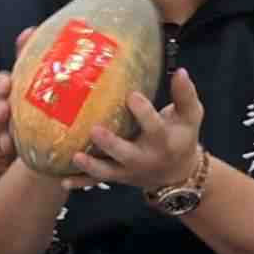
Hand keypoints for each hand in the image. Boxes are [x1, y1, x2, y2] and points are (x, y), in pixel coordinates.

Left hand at [71, 72, 211, 203]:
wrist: (178, 173)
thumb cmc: (182, 137)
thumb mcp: (191, 116)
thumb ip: (185, 95)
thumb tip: (180, 71)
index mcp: (164, 141)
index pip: (155, 128)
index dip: (143, 112)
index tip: (131, 95)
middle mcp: (145, 158)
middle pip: (127, 154)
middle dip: (111, 143)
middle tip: (95, 129)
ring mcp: (128, 171)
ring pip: (108, 172)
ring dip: (91, 166)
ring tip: (75, 156)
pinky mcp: (117, 177)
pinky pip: (96, 182)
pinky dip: (80, 182)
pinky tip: (62, 181)